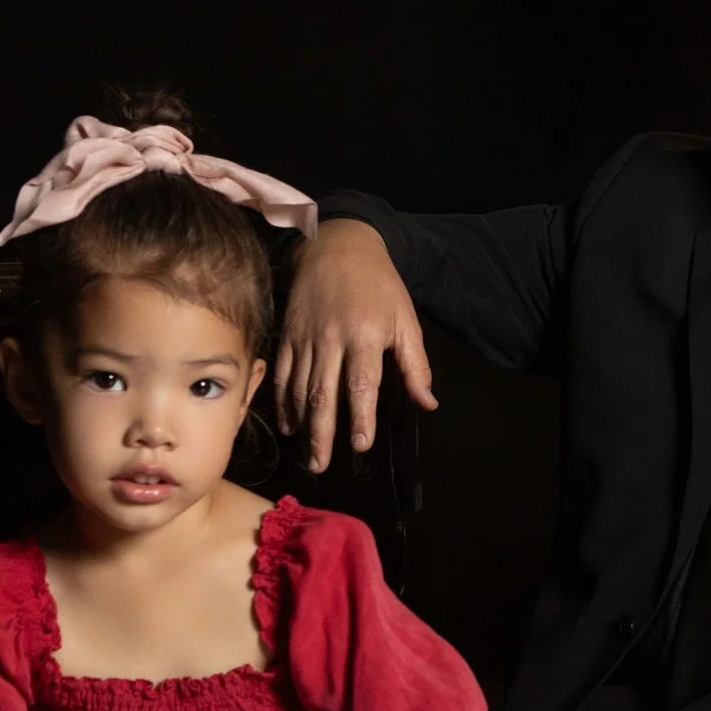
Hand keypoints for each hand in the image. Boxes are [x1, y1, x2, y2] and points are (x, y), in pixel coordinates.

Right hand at [273, 218, 437, 472]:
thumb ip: (415, 364)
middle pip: (323, 393)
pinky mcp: (288, 333)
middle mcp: (331, 338)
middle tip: (322, 465)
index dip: (360, 416)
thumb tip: (428, 402)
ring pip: (300, 388)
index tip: (360, 444)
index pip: (361, 383)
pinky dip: (284, 402)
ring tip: (309, 456)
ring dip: (304, 425)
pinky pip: (283, 373)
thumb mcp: (406, 319)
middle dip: (322, 433)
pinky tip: (290, 425)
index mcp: (365, 334)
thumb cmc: (378, 284)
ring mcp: (305, 337)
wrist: (337, 245)